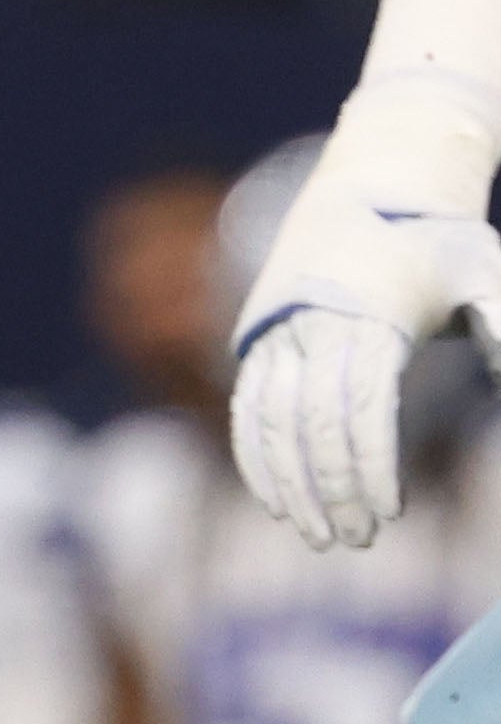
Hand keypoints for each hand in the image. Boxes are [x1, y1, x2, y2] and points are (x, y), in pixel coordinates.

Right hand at [229, 97, 500, 548]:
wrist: (369, 182)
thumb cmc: (437, 238)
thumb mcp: (482, 270)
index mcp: (369, 314)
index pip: (359, 411)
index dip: (369, 468)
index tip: (390, 513)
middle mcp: (313, 327)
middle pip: (313, 429)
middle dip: (333, 490)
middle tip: (357, 540)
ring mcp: (277, 336)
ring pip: (271, 429)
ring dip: (290, 489)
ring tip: (318, 536)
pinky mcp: (255, 345)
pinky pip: (246, 416)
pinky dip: (257, 464)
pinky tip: (279, 505)